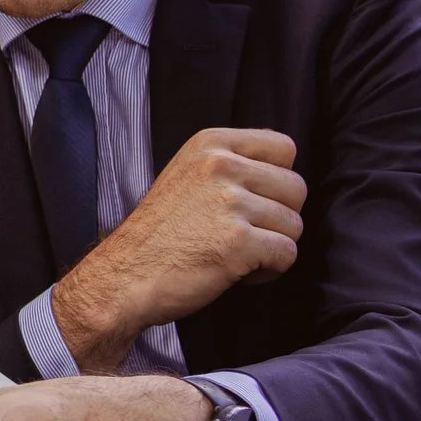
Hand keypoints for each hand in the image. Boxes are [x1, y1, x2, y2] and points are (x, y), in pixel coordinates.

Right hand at [51, 128, 303, 372]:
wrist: (124, 277)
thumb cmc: (158, 234)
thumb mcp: (186, 176)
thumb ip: (230, 164)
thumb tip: (282, 170)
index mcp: (209, 143)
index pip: (283, 147)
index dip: (276, 179)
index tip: (251, 200)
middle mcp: (221, 165)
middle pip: (296, 188)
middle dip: (278, 217)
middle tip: (243, 234)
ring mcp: (230, 203)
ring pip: (295, 224)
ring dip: (273, 246)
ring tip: (236, 253)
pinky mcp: (240, 242)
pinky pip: (287, 254)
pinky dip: (269, 270)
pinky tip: (238, 271)